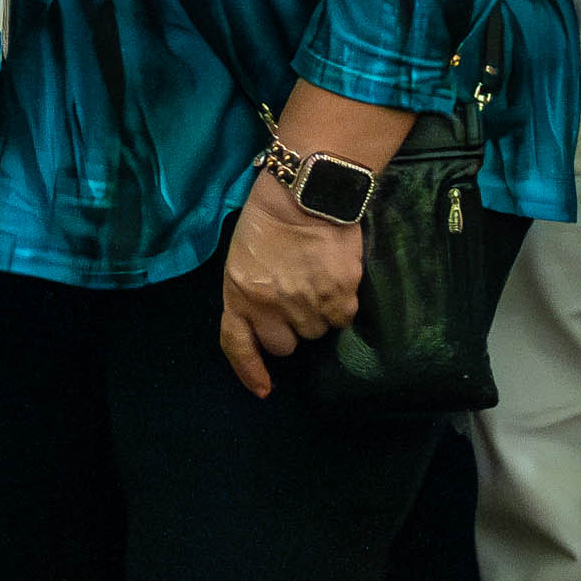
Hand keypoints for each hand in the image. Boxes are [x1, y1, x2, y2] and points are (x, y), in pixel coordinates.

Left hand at [216, 177, 364, 398]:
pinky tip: (336, 277)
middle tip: (297, 299)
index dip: (250, 371)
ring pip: (317, 332)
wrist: (308, 191)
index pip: (238, 344)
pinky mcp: (340, 296)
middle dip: (290, 329)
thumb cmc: (271, 218)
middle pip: (285, 345)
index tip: (264, 389)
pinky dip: (342, 304)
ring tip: (316, 279)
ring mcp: (306, 304)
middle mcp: (270, 306)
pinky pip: (343, 318)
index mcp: (239, 293)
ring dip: (318, 314)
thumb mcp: (243, 257)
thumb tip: (270, 322)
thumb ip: (251, 293)